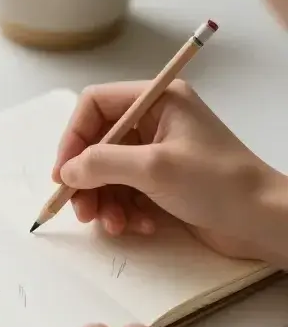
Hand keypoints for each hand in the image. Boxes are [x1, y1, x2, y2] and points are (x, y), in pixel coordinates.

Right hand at [53, 80, 283, 260]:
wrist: (263, 221)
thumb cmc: (217, 183)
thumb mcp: (153, 168)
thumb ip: (103, 163)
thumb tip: (68, 170)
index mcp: (157, 99)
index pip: (96, 105)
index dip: (74, 137)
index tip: (64, 173)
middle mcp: (157, 120)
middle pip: (99, 142)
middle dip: (88, 179)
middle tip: (83, 211)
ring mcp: (161, 152)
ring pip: (111, 172)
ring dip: (106, 201)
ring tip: (115, 225)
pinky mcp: (165, 181)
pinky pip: (128, 191)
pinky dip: (127, 210)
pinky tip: (141, 227)